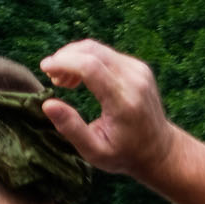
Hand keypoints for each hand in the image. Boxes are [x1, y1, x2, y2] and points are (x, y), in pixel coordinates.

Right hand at [37, 39, 176, 178]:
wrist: (159, 151)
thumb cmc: (124, 154)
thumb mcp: (95, 151)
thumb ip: (71, 128)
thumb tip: (47, 104)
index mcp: (124, 102)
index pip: (90, 67)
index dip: (63, 62)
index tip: (44, 69)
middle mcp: (135, 81)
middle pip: (91, 51)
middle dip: (65, 58)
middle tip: (53, 78)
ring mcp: (139, 71)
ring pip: (97, 49)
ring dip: (73, 57)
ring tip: (63, 82)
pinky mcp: (139, 67)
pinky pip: (106, 54)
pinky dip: (86, 60)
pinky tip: (79, 79)